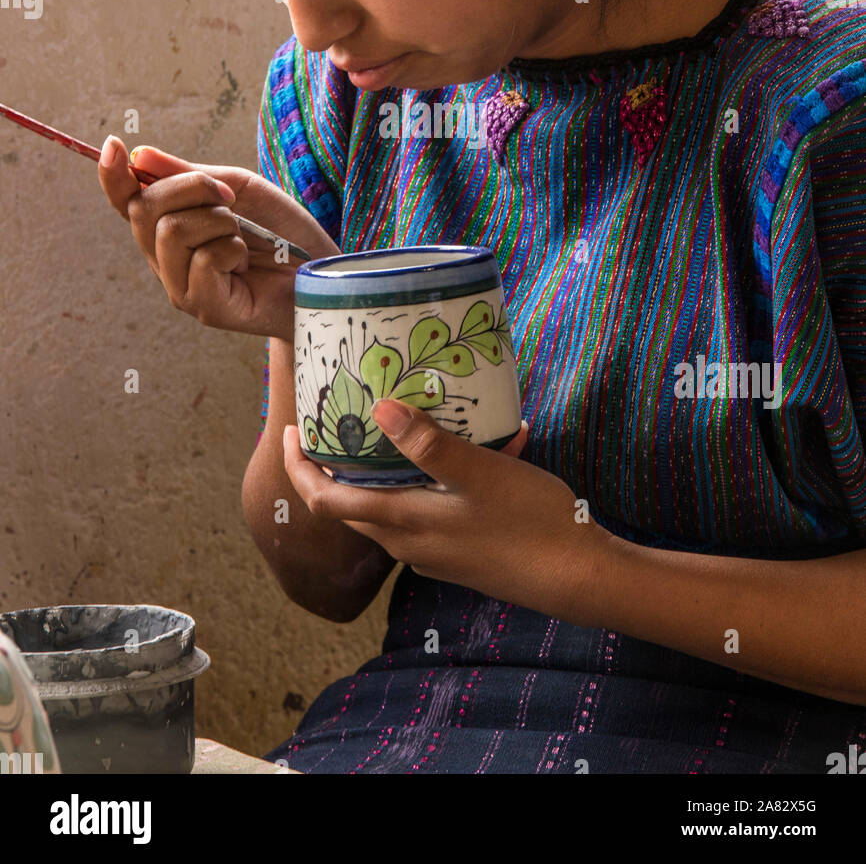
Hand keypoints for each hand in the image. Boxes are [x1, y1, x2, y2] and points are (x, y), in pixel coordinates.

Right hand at [97, 138, 339, 337]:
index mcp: (169, 226)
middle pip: (144, 209)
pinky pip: (202, 260)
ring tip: (241, 237)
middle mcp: (165, 259)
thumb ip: (192, 175)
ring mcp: (180, 286)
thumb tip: (140, 155)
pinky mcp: (202, 307)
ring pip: (171, 232)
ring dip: (218, 221)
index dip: (112, 175)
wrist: (320, 272)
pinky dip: (232, 250)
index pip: (126, 201)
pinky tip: (245, 264)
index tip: (114, 145)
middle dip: (191, 188)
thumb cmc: (281, 232)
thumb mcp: (239, 189)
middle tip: (228, 198)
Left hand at [283, 398, 612, 617]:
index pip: (325, 500)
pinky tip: (471, 451)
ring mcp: (435, 552)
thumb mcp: (479, 474)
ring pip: (390, 507)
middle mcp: (409, 543)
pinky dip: (428, 481)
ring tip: (401, 423)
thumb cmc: (529, 522)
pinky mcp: (459, 552)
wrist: (578, 577)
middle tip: (338, 419)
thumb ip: (428, 444)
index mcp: (402, 523)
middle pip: (350, 505)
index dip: (299, 466)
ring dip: (384, 470)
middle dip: (334, 465)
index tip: (291, 430)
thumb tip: (379, 410)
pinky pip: (425, 512)